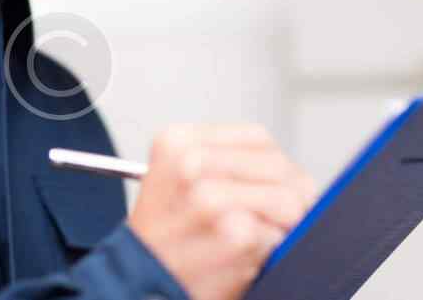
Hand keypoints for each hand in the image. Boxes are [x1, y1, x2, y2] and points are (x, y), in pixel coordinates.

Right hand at [128, 124, 316, 299]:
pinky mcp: (234, 233)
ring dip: (278, 227)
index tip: (273, 186)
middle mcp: (191, 162)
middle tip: (276, 221)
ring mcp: (212, 197)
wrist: (133, 285)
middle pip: (278, 167)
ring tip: (248, 241)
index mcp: (176, 141)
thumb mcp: (174, 179)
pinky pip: (278, 236)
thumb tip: (285, 169)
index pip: (256, 138)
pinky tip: (237, 258)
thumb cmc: (159, 239)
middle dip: (288, 197)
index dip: (274, 167)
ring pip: (286, 200)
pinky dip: (267, 252)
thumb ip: (223, 162)